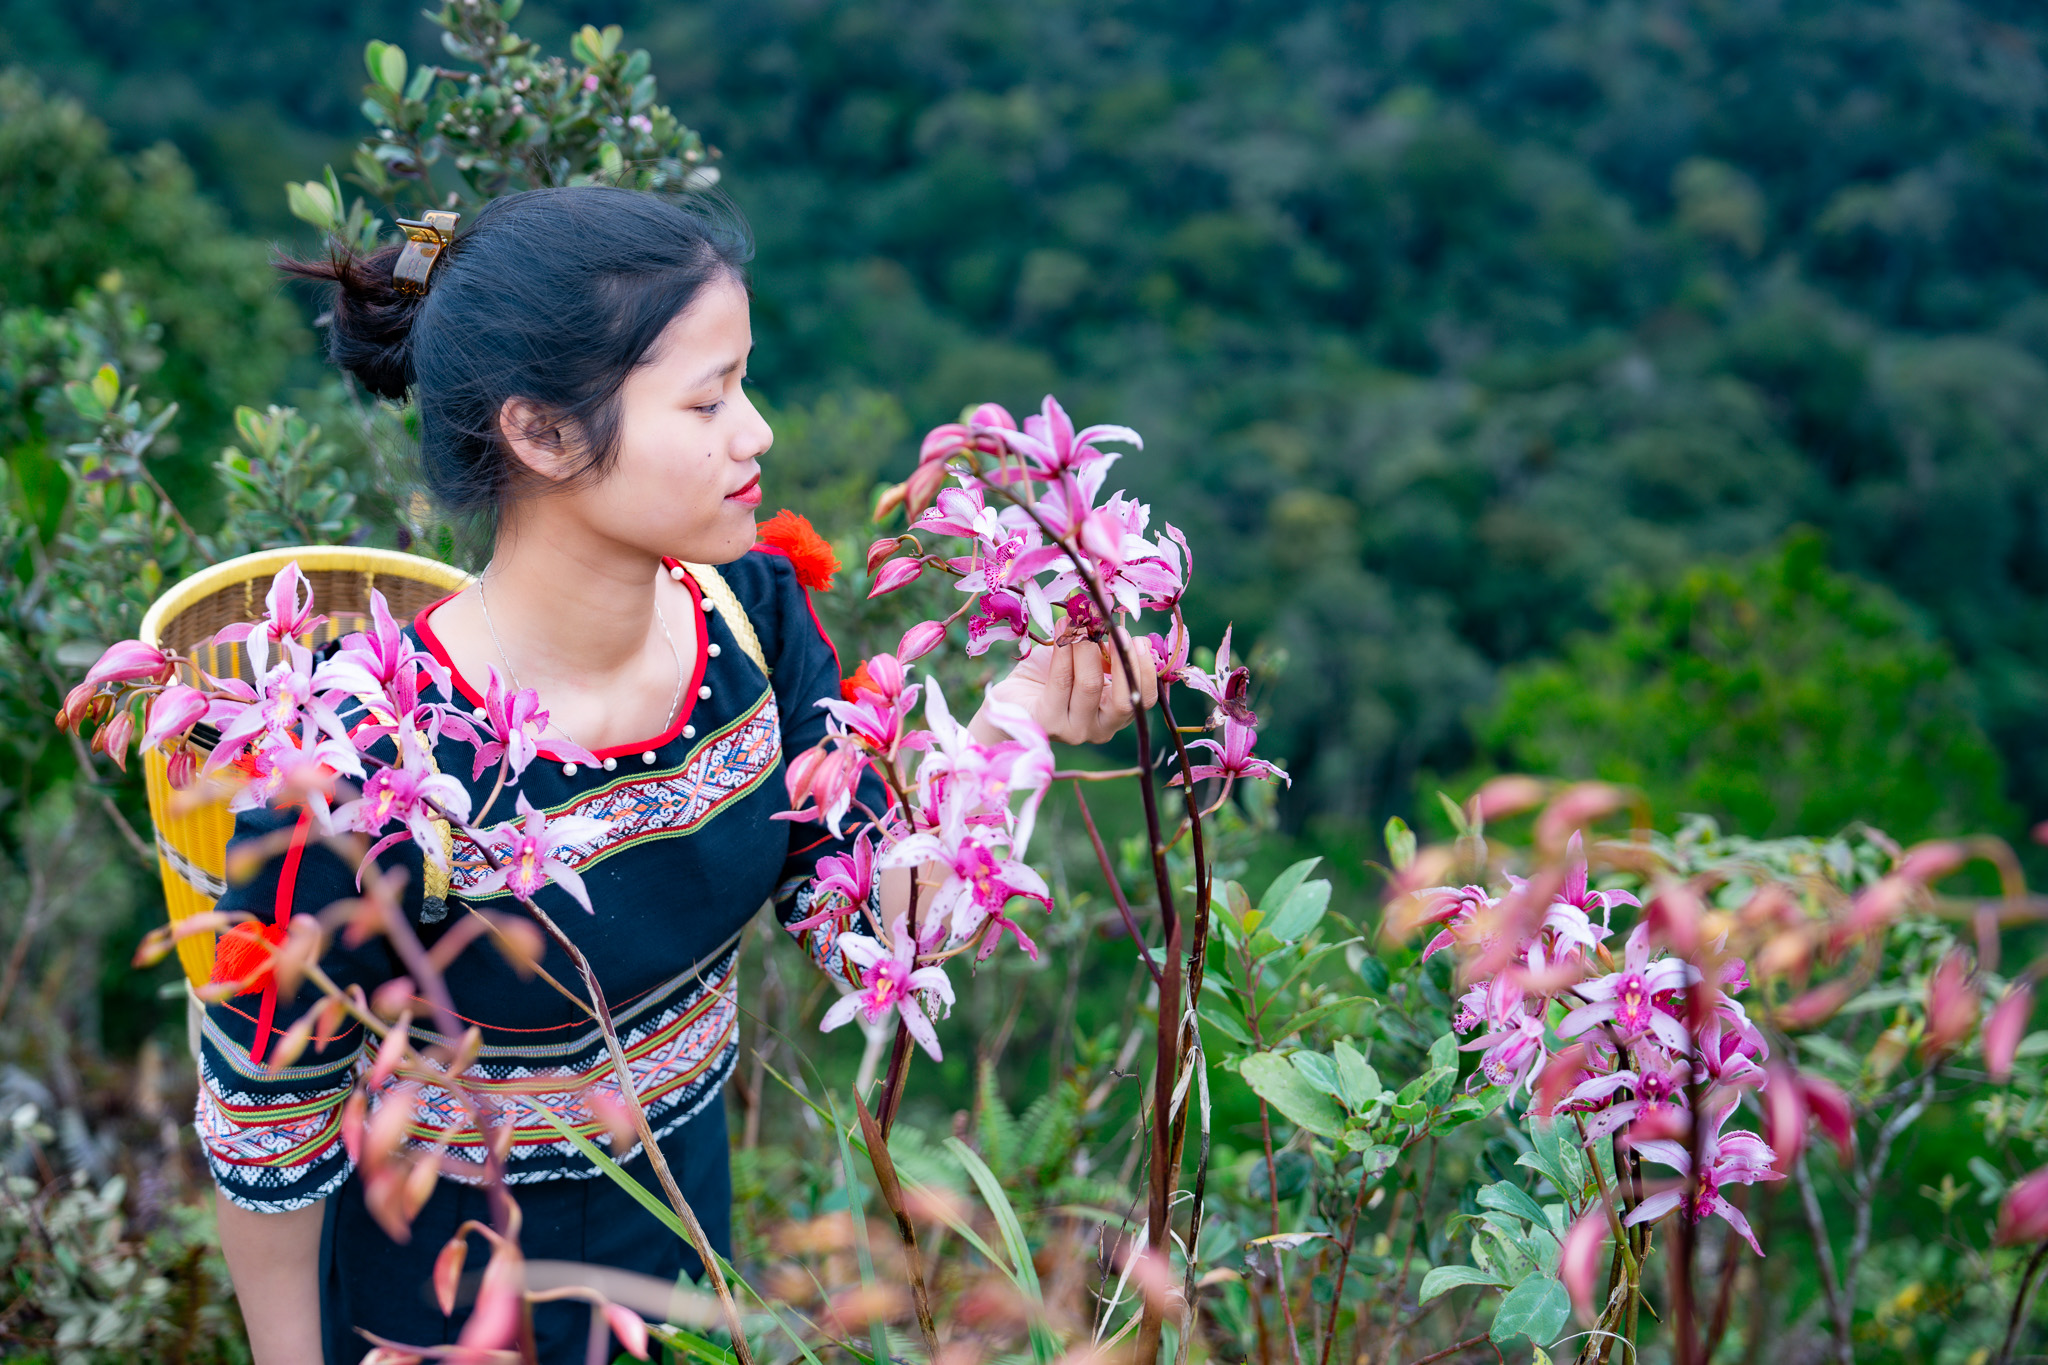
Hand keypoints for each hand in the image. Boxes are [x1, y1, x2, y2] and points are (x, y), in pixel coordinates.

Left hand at [977, 633, 1159, 745]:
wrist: (1013, 697)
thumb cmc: (1050, 677)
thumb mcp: (1084, 662)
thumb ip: (1104, 651)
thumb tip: (1114, 620)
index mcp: (1116, 715)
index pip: (1144, 699)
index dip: (1146, 668)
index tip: (1137, 638)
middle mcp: (1100, 729)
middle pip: (1125, 700)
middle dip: (1123, 659)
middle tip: (1114, 628)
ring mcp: (1074, 730)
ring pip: (1090, 685)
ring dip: (1087, 647)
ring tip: (1080, 621)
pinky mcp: (1047, 722)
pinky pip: (1061, 681)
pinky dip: (1064, 650)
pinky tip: (1063, 627)